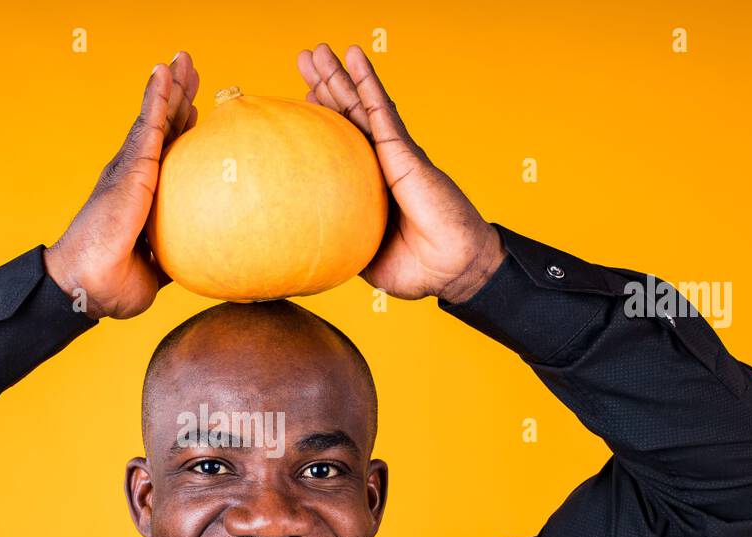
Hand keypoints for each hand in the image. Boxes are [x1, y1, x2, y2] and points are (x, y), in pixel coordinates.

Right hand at [45, 52, 199, 319]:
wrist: (90, 286)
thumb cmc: (115, 282)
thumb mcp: (158, 266)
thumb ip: (175, 252)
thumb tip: (201, 256)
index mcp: (141, 197)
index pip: (165, 156)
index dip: (180, 130)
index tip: (197, 110)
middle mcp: (133, 177)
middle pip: (162, 129)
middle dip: (177, 98)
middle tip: (191, 70)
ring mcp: (130, 169)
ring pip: (156, 119)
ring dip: (170, 88)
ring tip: (183, 60)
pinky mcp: (131, 169)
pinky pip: (148, 125)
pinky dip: (158, 97)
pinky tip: (166, 72)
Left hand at [297, 44, 503, 302]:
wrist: (451, 270)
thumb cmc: (416, 268)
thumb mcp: (364, 255)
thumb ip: (342, 240)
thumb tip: (309, 243)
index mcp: (370, 185)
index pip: (342, 144)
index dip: (323, 119)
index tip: (301, 100)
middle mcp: (381, 163)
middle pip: (347, 116)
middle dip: (325, 86)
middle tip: (304, 58)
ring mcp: (394, 154)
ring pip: (360, 105)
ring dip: (339, 75)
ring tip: (317, 50)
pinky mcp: (405, 153)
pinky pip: (381, 112)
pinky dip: (367, 82)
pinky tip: (355, 56)